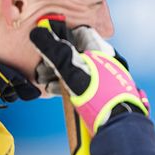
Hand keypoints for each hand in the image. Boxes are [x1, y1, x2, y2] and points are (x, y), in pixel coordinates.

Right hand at [31, 20, 148, 134]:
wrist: (116, 122)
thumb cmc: (99, 94)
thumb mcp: (72, 69)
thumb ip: (54, 50)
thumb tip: (38, 32)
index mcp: (99, 50)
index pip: (80, 32)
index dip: (62, 33)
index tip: (46, 38)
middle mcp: (101, 61)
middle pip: (74, 52)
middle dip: (54, 58)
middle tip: (40, 64)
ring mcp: (100, 77)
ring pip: (74, 69)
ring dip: (56, 72)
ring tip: (42, 77)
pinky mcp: (97, 93)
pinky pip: (78, 84)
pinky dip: (63, 84)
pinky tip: (51, 88)